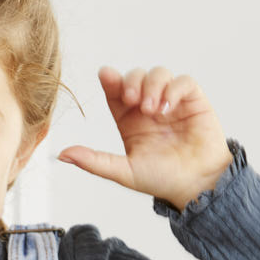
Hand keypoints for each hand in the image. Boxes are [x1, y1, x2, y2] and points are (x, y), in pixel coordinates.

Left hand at [59, 66, 233, 209]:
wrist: (196, 187)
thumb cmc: (161, 179)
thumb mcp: (123, 171)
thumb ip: (94, 161)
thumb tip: (62, 155)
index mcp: (129, 119)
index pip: (115, 91)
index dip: (111, 80)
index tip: (106, 76)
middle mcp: (149, 107)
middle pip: (135, 76)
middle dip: (131, 82)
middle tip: (132, 100)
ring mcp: (171, 102)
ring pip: (158, 73)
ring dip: (152, 85)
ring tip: (152, 110)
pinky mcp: (194, 102)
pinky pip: (184, 82)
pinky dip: (174, 88)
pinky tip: (168, 107)